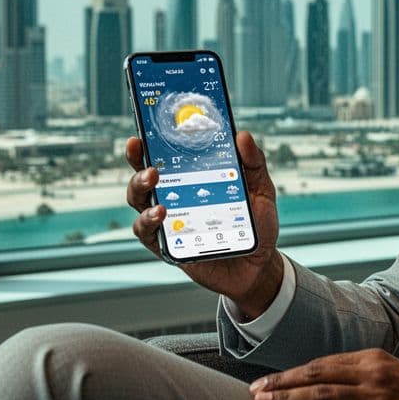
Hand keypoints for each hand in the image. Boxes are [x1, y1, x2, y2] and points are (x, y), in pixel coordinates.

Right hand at [125, 131, 282, 316]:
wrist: (258, 265)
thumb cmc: (255, 226)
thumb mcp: (260, 190)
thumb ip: (253, 164)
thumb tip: (242, 136)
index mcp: (191, 180)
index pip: (163, 156)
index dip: (147, 143)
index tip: (142, 133)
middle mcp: (174, 197)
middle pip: (143, 177)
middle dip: (138, 164)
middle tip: (151, 163)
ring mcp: (168, 222)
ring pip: (139, 202)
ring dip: (140, 189)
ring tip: (153, 182)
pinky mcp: (168, 246)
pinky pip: (147, 232)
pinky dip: (148, 221)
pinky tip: (161, 214)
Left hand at [249, 349, 398, 399]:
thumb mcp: (395, 375)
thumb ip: (364, 376)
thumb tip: (330, 384)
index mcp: (374, 359)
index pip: (323, 363)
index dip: (292, 372)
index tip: (269, 380)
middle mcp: (372, 374)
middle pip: (316, 375)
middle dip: (281, 384)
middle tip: (254, 393)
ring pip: (322, 397)